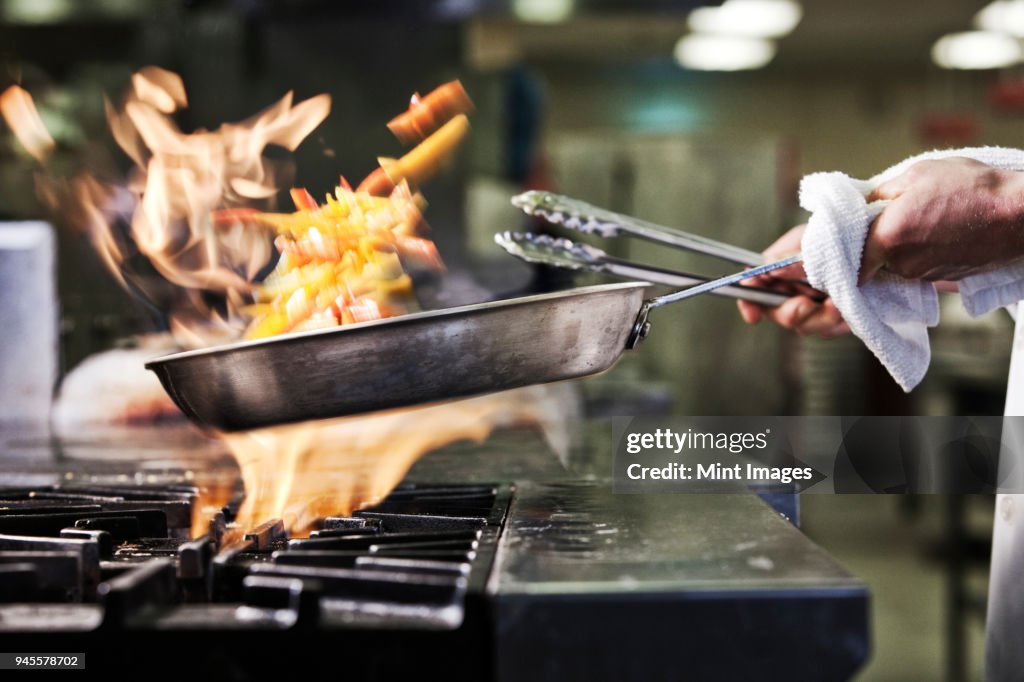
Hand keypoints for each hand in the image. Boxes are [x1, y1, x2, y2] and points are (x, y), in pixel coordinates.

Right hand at [736, 224, 850, 337]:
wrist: (868, 242)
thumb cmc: (830, 236)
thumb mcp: (807, 239)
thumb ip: (790, 257)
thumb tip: (771, 270)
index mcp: (776, 273)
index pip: (754, 292)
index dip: (750, 304)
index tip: (753, 315)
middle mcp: (789, 294)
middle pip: (778, 315)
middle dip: (789, 313)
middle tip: (804, 303)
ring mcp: (812, 309)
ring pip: (805, 326)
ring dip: (818, 318)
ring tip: (835, 304)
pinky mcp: (834, 320)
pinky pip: (830, 330)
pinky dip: (837, 322)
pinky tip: (844, 307)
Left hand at [862, 157, 1023, 281]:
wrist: (1020, 215)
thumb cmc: (972, 188)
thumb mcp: (917, 174)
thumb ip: (881, 192)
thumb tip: (863, 203)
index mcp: (887, 236)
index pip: (850, 257)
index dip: (846, 248)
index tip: (848, 236)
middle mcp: (901, 263)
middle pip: (872, 258)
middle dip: (875, 240)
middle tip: (890, 215)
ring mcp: (923, 274)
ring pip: (896, 262)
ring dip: (900, 246)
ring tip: (924, 219)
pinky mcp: (942, 279)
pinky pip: (918, 266)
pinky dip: (921, 252)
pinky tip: (938, 231)